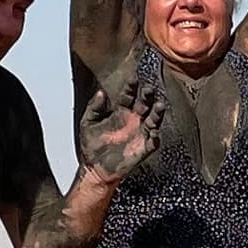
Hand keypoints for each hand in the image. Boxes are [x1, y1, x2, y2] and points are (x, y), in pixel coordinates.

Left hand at [78, 50, 163, 180]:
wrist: (95, 169)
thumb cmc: (92, 146)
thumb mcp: (88, 123)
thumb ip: (94, 108)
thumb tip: (101, 93)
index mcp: (120, 112)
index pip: (129, 95)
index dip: (132, 87)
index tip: (134, 78)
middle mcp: (133, 121)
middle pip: (145, 104)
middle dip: (148, 96)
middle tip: (149, 88)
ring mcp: (139, 134)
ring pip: (153, 120)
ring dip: (157, 113)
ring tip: (160, 105)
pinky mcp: (143, 149)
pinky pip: (153, 142)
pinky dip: (156, 137)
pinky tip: (154, 132)